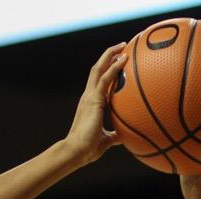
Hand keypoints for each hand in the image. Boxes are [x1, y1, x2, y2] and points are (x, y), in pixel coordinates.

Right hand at [62, 43, 128, 165]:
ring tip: (123, 46)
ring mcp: (89, 96)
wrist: (76, 151)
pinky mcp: (93, 99)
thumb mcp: (105, 140)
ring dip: (111, 55)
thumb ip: (114, 136)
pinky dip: (114, 68)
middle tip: (122, 47)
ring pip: (99, 69)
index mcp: (90, 104)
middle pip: (97, 70)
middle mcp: (88, 96)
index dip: (108, 71)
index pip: (99, 82)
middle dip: (109, 56)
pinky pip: (105, 79)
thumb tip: (123, 137)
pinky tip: (123, 59)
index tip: (118, 63)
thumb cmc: (88, 149)